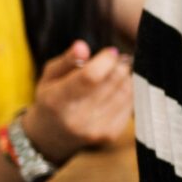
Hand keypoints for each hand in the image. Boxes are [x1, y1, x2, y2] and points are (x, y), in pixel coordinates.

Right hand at [22, 41, 133, 162]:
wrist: (53, 135)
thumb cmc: (52, 98)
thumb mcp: (50, 75)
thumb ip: (66, 60)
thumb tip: (82, 46)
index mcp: (57, 100)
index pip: (90, 77)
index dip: (106, 60)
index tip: (111, 51)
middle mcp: (76, 119)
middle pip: (112, 83)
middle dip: (118, 65)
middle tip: (115, 60)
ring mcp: (95, 130)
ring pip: (125, 92)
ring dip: (125, 77)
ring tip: (116, 72)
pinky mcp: (110, 135)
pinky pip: (130, 106)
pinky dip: (128, 93)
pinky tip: (117, 89)